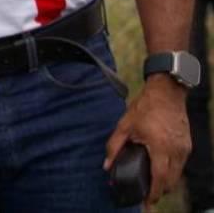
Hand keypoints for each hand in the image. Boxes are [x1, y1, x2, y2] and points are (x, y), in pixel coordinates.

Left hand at [104, 77, 190, 207]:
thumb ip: (114, 146)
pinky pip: (180, 165)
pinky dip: (172, 172)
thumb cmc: (145, 107)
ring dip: (166, 183)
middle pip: (170, 181)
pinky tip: (161, 171)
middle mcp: (175, 150)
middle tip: (147, 196)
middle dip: (159, 191)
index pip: (159, 177)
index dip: (153, 192)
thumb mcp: (125, 125)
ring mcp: (184, 149)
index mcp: (160, 146)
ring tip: (152, 186)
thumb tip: (107, 164)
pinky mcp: (187, 146)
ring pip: (177, 175)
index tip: (146, 201)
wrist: (167, 92)